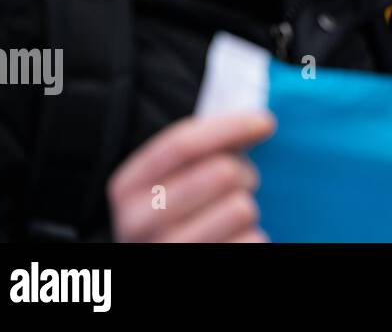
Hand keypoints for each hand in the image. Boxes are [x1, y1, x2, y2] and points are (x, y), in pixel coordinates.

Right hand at [108, 112, 274, 242]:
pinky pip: (253, 240)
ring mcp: (166, 251)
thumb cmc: (179, 214)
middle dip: (245, 173)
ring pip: (241, 208)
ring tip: (232, 217)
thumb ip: (206, 148)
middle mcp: (137, 224)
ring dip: (247, 208)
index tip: (265, 122)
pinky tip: (232, 241)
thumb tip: (260, 123)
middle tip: (242, 184)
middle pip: (221, 173)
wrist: (166, 258)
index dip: (229, 127)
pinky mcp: (199, 270)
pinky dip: (252, 237)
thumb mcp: (175, 179)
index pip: (181, 144)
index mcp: (127, 188)